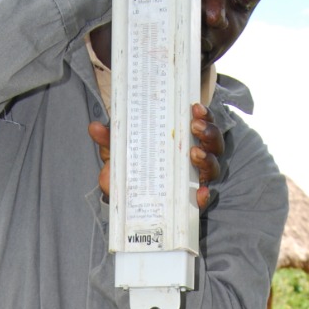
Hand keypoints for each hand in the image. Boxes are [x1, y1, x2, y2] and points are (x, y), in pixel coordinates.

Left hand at [88, 104, 223, 211]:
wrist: (126, 201)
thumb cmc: (131, 168)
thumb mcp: (120, 151)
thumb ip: (109, 140)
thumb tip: (94, 127)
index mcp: (182, 140)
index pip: (201, 124)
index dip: (205, 115)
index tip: (196, 107)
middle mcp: (194, 158)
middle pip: (213, 143)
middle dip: (209, 132)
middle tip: (195, 127)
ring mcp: (195, 180)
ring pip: (213, 167)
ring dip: (208, 158)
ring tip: (195, 153)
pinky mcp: (190, 201)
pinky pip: (202, 199)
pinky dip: (203, 196)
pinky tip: (200, 192)